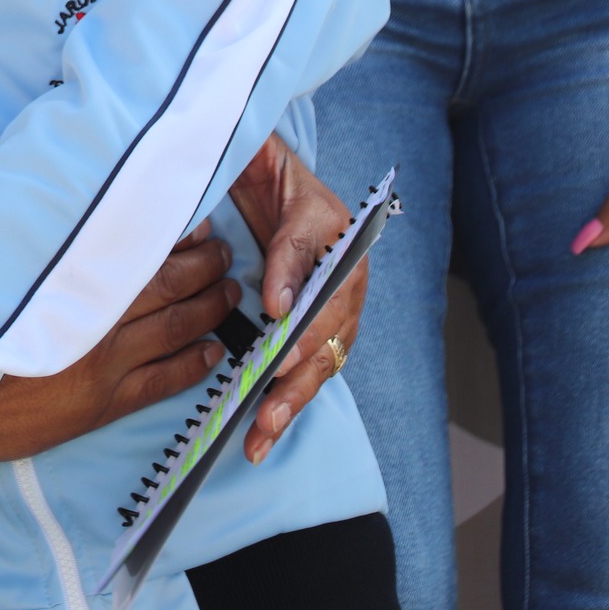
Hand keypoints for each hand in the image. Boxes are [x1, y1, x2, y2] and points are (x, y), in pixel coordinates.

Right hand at [0, 223, 236, 470]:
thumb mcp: (3, 288)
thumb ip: (46, 263)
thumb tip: (81, 232)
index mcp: (71, 291)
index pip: (139, 257)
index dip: (176, 241)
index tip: (198, 227)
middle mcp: (95, 325)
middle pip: (168, 290)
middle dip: (205, 270)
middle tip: (225, 255)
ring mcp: (104, 368)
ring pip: (175, 331)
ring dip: (210, 311)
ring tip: (230, 295)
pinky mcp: (105, 405)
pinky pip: (164, 382)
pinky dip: (194, 365)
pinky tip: (214, 353)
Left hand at [227, 135, 367, 462]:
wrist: (271, 170)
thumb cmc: (282, 181)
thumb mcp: (291, 202)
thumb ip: (288, 250)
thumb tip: (280, 304)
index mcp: (348, 262)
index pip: (330, 308)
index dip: (305, 337)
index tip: (279, 361)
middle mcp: (344, 293)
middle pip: (324, 349)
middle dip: (294, 389)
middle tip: (265, 419)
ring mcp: (328, 313)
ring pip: (313, 367)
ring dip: (287, 404)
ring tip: (260, 439)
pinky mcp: (307, 325)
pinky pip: (300, 366)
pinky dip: (282, 396)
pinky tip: (262, 425)